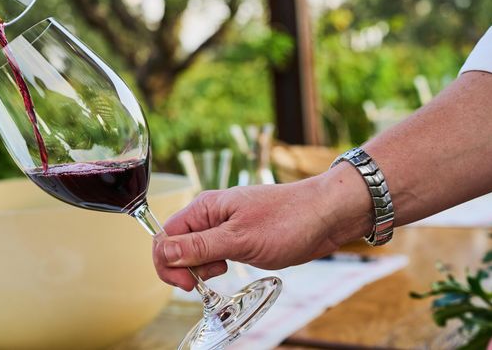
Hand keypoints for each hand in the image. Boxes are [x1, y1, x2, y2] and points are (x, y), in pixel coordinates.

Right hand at [152, 174, 370, 290]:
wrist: (326, 215)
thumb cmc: (288, 220)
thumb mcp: (239, 239)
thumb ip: (199, 247)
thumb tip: (165, 253)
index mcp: (204, 208)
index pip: (165, 236)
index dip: (168, 262)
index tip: (187, 283)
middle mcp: (209, 215)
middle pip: (175, 245)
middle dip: (183, 268)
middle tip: (204, 284)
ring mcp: (223, 226)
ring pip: (193, 251)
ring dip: (199, 268)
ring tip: (222, 271)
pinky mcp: (237, 237)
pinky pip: (212, 253)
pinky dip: (214, 266)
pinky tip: (229, 268)